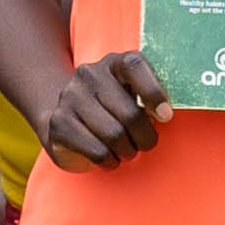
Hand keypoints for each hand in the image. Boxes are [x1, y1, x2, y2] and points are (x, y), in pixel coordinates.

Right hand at [35, 49, 172, 171]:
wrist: (66, 122)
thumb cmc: (112, 111)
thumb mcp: (132, 96)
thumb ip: (148, 99)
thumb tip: (164, 114)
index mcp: (113, 63)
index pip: (135, 66)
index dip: (154, 92)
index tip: (165, 116)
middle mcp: (89, 75)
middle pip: (130, 113)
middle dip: (145, 138)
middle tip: (145, 144)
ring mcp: (70, 97)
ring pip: (114, 136)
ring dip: (128, 152)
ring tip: (126, 151)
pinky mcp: (59, 123)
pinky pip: (97, 151)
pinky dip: (109, 161)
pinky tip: (107, 157)